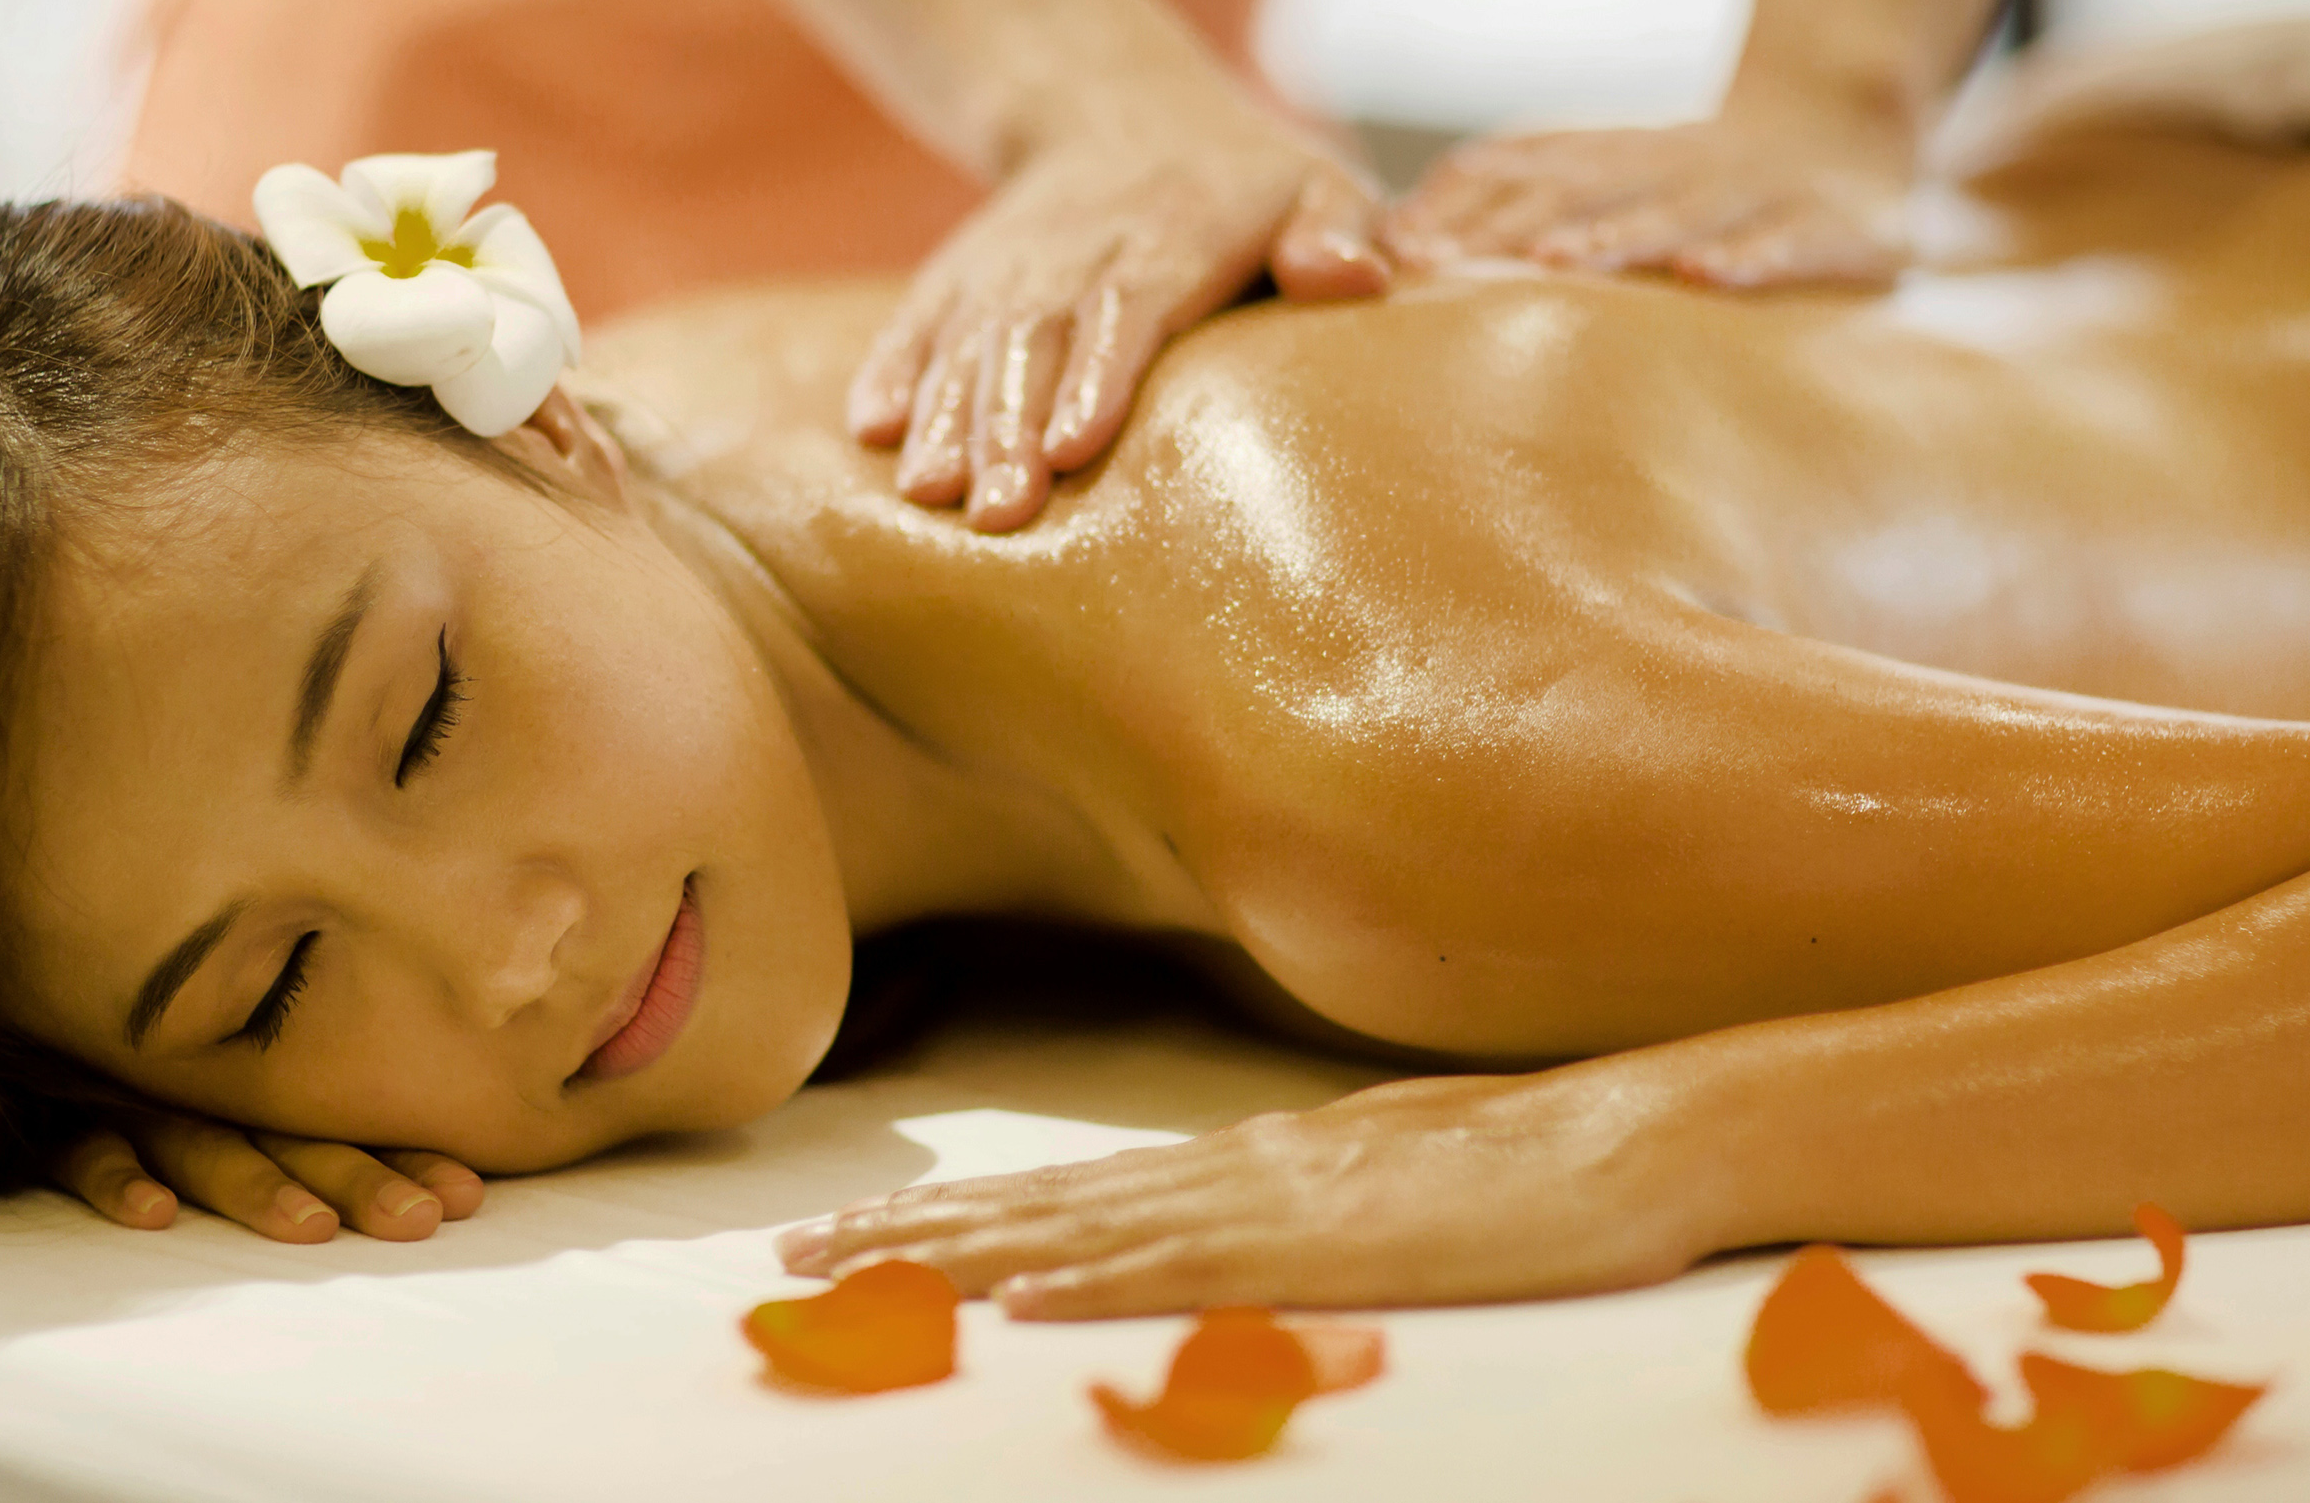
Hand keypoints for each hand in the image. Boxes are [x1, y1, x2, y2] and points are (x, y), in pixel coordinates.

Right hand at [51, 1106, 483, 1243]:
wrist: (17, 1013)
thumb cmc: (138, 1064)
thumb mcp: (232, 1088)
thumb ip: (310, 1117)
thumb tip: (438, 1179)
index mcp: (256, 1084)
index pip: (343, 1121)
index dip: (406, 1155)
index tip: (468, 1197)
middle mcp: (203, 1091)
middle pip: (290, 1136)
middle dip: (357, 1178)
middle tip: (419, 1219)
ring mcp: (129, 1099)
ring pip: (203, 1144)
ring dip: (255, 1185)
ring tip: (307, 1228)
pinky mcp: (53, 1118)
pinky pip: (81, 1147)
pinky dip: (115, 1176)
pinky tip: (151, 1214)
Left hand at [772, 1067, 1714, 1317]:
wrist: (1644, 1134)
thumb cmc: (1533, 1164)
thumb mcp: (1389, 1179)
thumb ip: (1297, 1203)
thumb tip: (1225, 1231)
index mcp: (1249, 1163)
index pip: (1069, 1191)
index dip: (955, 1215)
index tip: (856, 1231)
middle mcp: (1237, 1173)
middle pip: (1043, 1206)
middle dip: (913, 1234)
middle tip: (792, 1254)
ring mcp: (1277, 1206)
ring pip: (1082, 1235)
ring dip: (958, 1259)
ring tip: (852, 1274)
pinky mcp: (1330, 1247)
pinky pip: (1188, 1273)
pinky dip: (1092, 1286)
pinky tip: (1018, 1301)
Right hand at [847, 113, 1388, 531]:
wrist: (1120, 109)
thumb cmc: (1248, 186)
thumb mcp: (1317, 186)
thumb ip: (1341, 233)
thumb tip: (1351, 277)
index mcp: (1171, 235)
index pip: (1129, 306)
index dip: (1097, 374)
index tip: (1071, 445)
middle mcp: (1077, 249)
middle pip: (1036, 339)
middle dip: (1007, 426)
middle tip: (996, 512)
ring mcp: (1008, 264)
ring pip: (969, 339)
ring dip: (946, 417)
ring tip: (930, 492)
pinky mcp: (959, 277)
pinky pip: (916, 319)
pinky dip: (890, 370)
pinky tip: (871, 429)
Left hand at [1387, 100, 1916, 288]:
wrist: (1852, 125)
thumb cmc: (1700, 180)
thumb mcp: (1609, 179)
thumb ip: (1516, 200)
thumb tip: (1392, 245)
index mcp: (1616, 156)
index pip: (1525, 168)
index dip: (1463, 204)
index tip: (1397, 249)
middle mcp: (1676, 164)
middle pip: (1586, 188)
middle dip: (1510, 225)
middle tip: (1442, 266)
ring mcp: (1758, 191)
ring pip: (1677, 210)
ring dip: (1613, 235)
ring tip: (1552, 262)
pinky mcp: (1839, 224)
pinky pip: (1794, 240)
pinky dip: (1752, 257)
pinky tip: (1708, 277)